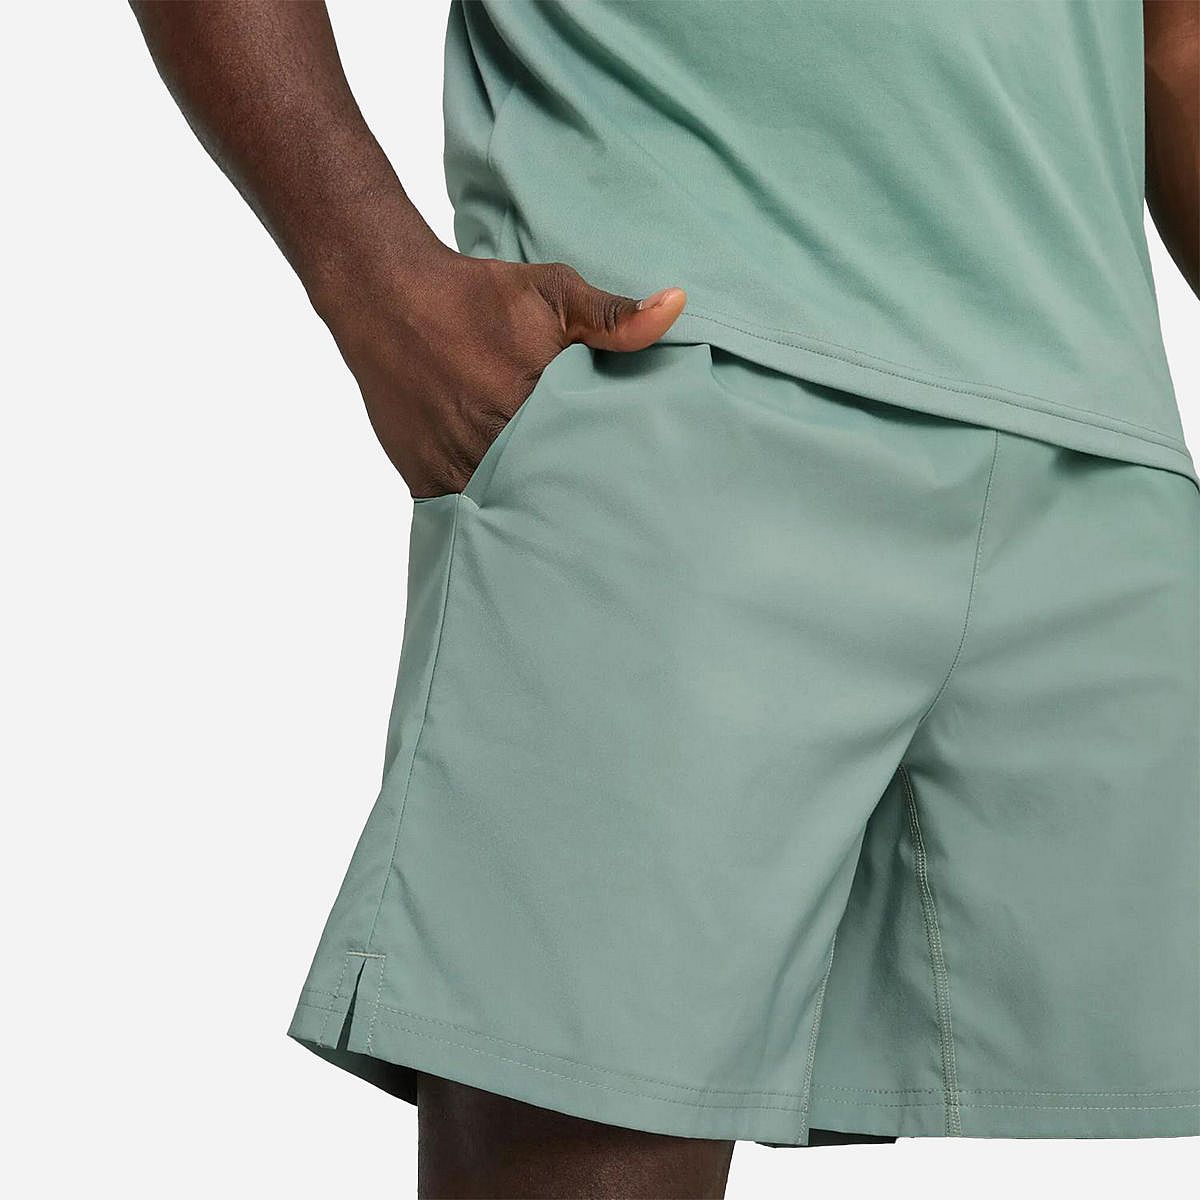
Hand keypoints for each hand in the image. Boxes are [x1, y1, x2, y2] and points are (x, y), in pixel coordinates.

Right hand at [316, 246, 685, 496]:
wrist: (386, 296)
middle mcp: (493, 441)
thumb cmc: (476, 294)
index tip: (634, 492)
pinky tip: (514, 529)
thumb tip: (677, 306)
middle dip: (576, 506)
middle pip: (549, 494)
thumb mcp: (553, 292)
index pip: (588, 461)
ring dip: (533, 518)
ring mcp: (456, 465)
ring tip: (567, 537)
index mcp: (534, 404)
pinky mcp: (426, 479)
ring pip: (508, 512)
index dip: (610, 478)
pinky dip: (488, 522)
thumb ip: (615, 316)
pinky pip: (465, 517)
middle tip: (609, 528)